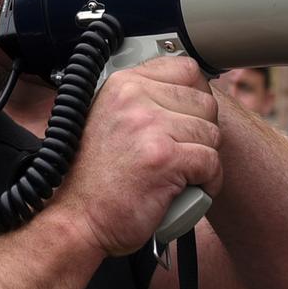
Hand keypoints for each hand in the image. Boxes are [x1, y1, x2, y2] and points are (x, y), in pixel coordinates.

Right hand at [44, 56, 220, 256]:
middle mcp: (135, 98)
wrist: (75, 218)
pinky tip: (189, 189)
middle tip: (183, 153)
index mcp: (123, 84)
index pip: (186, 69)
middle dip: (201, 132)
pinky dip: (208, 182)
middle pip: (205, 102)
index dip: (196, 97)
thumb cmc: (93, 178)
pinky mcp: (165, 158)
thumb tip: (187, 89)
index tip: (189, 117)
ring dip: (204, 159)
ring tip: (183, 174)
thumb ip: (142, 100)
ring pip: (211, 133)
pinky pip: (212, 162)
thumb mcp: (109, 119)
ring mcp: (151, 126)